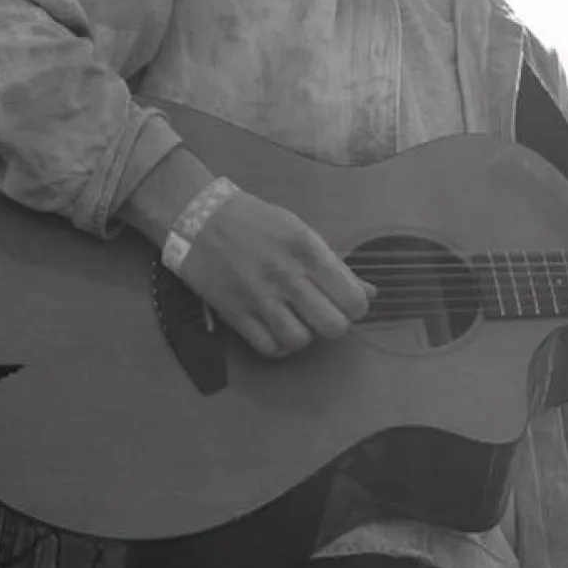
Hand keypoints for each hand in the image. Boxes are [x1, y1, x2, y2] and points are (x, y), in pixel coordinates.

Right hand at [175, 192, 375, 358]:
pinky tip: (278, 331)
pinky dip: (279, 346)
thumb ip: (335, 265)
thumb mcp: (301, 232)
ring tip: (298, 321)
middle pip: (333, 326)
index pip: (352, 299)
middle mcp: (287, 276)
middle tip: (323, 314)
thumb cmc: (256, 221)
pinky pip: (269, 348)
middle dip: (334, 324)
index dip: (355, 308)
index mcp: (309, 251)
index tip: (345, 303)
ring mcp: (260, 298)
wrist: (198, 218)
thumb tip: (369, 292)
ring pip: (301, 341)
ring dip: (305, 335)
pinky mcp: (235, 314)